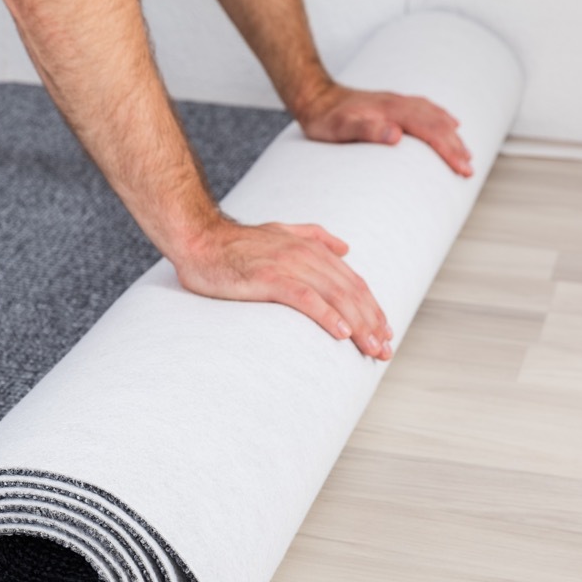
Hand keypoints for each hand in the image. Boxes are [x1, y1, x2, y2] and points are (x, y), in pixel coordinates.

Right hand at [172, 218, 393, 359]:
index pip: (352, 282)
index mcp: (311, 248)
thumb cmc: (234, 245)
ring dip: (358, 324)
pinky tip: (341, 333)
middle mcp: (305, 255)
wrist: (198, 240)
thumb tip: (345, 248)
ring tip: (370, 348)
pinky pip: (305, 299)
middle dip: (372, 322)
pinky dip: (326, 315)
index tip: (384, 332)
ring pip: (334, 297)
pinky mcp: (269, 278)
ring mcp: (288, 265)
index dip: (372, 308)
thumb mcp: (280, 232)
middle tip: (383, 350)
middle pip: (350, 292)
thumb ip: (314, 236)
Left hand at [295, 82, 472, 176]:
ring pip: (435, 116)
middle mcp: (399, 103)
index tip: (462, 168)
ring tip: (466, 153)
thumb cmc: (326, 119)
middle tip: (469, 170)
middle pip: (437, 124)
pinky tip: (450, 124)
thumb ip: (367, 130)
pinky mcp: (393, 104)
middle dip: (456, 147)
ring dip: (453, 135)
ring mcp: (397, 102)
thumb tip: (396, 135)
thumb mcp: (341, 129)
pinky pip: (426, 109)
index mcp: (392, 111)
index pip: (430, 131)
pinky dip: (442, 118)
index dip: (448, 150)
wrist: (315, 97)